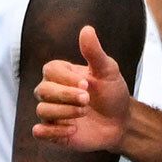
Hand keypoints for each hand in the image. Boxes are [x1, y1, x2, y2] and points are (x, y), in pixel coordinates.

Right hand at [32, 25, 130, 152]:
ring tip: (85, 113)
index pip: (50, 70)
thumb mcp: (108, 71)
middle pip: (42, 91)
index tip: (87, 83)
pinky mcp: (54, 132)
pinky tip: (72, 130)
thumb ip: (94, 52)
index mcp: (63, 74)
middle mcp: (54, 92)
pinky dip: (53, 132)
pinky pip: (39, 132)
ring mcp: (53, 113)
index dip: (66, 78)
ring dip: (64, 113)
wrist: (121, 122)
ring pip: (42, 110)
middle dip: (65, 96)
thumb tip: (87, 29)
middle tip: (87, 99)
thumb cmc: (113, 93)